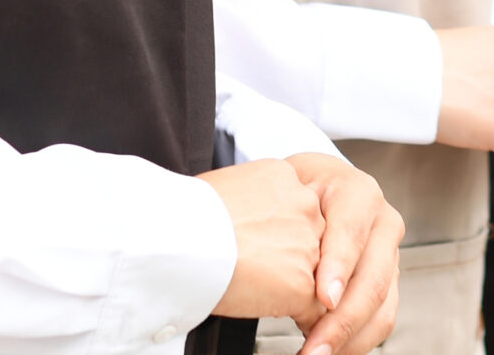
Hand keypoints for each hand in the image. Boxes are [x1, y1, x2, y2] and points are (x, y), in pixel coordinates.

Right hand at [199, 158, 323, 321]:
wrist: (180, 240)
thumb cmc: (185, 216)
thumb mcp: (224, 186)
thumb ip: (248, 200)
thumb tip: (239, 217)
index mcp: (284, 178)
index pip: (296, 209)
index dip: (276, 232)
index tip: (256, 244)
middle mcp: (305, 205)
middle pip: (310, 238)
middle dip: (289, 257)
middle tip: (256, 268)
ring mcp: (308, 245)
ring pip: (314, 273)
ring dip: (292, 285)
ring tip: (256, 289)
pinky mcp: (303, 284)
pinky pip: (311, 308)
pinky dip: (294, 316)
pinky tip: (269, 310)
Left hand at [286, 153, 402, 354]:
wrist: (312, 188)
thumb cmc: (295, 188)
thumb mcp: (285, 187)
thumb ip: (288, 217)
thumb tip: (283, 265)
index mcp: (358, 194)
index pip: (352, 232)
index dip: (338, 267)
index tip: (322, 298)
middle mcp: (381, 224)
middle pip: (372, 279)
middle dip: (342, 320)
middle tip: (313, 346)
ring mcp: (389, 255)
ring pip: (382, 306)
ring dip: (349, 338)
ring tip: (315, 352)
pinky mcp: (387, 282)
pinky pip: (380, 319)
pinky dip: (355, 341)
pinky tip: (328, 348)